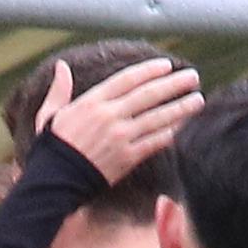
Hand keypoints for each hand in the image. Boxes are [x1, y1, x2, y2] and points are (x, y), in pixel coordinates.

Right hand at [41, 58, 202, 185]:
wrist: (54, 181)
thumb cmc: (51, 148)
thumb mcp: (49, 114)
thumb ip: (60, 90)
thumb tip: (62, 67)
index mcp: (92, 102)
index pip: (127, 80)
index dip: (150, 70)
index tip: (167, 65)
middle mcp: (109, 116)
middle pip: (148, 95)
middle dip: (173, 84)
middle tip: (192, 77)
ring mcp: (120, 137)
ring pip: (157, 118)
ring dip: (181, 107)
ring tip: (198, 99)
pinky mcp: (127, 158)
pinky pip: (155, 142)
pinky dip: (172, 132)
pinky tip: (186, 126)